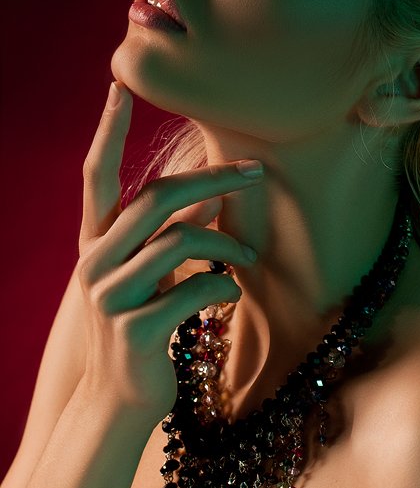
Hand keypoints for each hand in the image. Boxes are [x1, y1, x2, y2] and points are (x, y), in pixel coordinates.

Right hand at [77, 81, 261, 419]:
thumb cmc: (140, 326)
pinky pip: (194, 289)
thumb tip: (205, 193)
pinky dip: (223, 288)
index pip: (95, 174)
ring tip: (247, 258)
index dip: (107, 131)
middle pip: (158, 197)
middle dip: (213, 178)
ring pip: (182, 240)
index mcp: (96, 241)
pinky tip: (230, 297)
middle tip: (256, 173)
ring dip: (227, 245)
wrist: (117, 401)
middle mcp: (95, 261)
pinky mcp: (136, 329)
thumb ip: (169, 232)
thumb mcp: (149, 274)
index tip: (118, 86)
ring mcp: (111, 296)